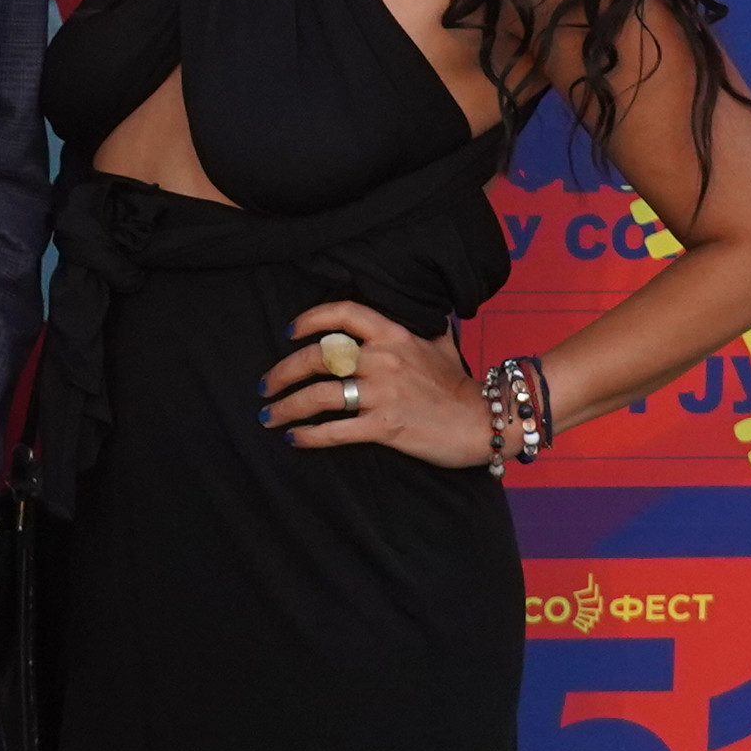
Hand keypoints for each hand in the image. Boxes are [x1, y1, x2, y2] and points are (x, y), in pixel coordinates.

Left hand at [261, 302, 494, 469]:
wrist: (485, 420)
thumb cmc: (459, 384)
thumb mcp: (440, 344)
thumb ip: (420, 327)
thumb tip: (421, 311)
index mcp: (393, 335)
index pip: (343, 314)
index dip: (310, 319)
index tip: (289, 332)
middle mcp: (383, 360)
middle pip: (318, 357)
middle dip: (283, 372)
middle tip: (265, 386)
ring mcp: (382, 394)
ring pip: (319, 396)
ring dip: (286, 407)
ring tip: (268, 417)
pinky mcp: (384, 427)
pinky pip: (336, 431)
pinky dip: (310, 435)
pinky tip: (294, 439)